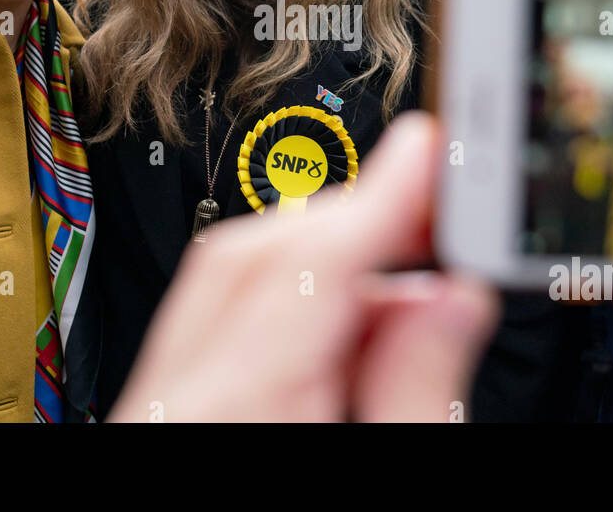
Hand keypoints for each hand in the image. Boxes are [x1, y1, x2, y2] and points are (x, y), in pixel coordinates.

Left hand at [108, 112, 498, 422]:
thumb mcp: (399, 468)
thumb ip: (419, 390)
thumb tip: (453, 295)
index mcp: (224, 415)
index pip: (298, 267)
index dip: (376, 195)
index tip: (429, 145)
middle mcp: (170, 403)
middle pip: (254, 256)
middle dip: (358, 223)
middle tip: (441, 212)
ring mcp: (159, 405)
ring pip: (232, 281)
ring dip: (331, 266)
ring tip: (415, 286)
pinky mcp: (168, 413)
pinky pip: (220, 329)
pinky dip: (296, 312)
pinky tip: (359, 332)